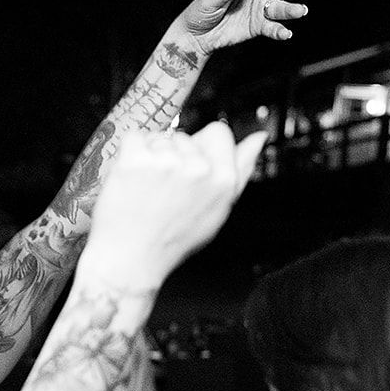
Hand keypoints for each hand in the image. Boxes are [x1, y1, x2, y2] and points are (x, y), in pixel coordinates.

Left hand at [77, 124, 265, 290]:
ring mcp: (167, 162)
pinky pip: (136, 137)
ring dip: (152, 155)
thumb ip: (242, 170)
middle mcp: (199, 168)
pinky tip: (133, 178)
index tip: (189, 166)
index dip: (202, 147)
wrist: (131, 258)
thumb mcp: (219, 210)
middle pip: (186, 136)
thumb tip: (258, 138)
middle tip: (165, 189)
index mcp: (224, 179)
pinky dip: (130, 153)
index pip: (218, 133)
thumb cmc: (174, 239)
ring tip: (148, 187)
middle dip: (175, 155)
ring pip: (160, 137)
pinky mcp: (136, 160)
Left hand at [173, 0, 338, 57]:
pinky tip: (286, 34)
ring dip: (294, 9)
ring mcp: (262, 7)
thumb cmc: (200, 11)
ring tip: (302, 11)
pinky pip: (275, 27)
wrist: (197, 36)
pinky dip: (281, 30)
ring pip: (285, 6)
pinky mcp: (259, 25)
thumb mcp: (209, 0)